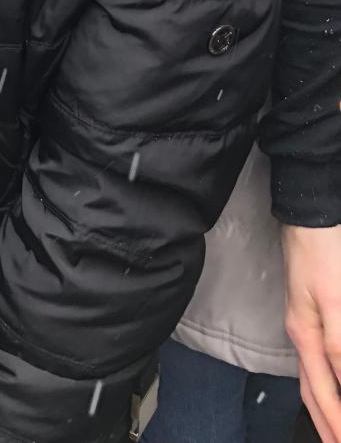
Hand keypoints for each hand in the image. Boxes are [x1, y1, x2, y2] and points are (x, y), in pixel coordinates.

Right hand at [282, 223, 340, 441]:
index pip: (325, 393)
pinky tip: (330, 386)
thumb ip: (338, 347)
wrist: (309, 218)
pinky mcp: (311, 315)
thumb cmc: (322, 255)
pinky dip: (324, 385)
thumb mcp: (336, 303)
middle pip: (312, 393)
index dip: (337, 424)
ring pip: (312, 380)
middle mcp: (302, 335)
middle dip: (326, 425)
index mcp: (307, 336)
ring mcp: (304, 326)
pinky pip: (317, 363)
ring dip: (324, 410)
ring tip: (333, 431)